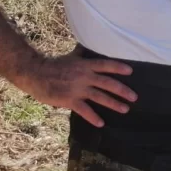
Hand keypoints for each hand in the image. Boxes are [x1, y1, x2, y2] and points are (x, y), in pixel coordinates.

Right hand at [15, 52, 135, 127]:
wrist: (35, 74)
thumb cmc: (53, 65)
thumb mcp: (71, 57)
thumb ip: (82, 55)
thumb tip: (90, 46)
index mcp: (85, 65)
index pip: (105, 65)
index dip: (118, 67)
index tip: (130, 71)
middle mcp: (84, 76)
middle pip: (107, 83)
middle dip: (122, 90)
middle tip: (134, 97)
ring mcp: (77, 89)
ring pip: (100, 97)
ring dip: (114, 104)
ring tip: (125, 109)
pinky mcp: (70, 100)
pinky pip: (85, 110)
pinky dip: (93, 117)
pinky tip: (101, 123)